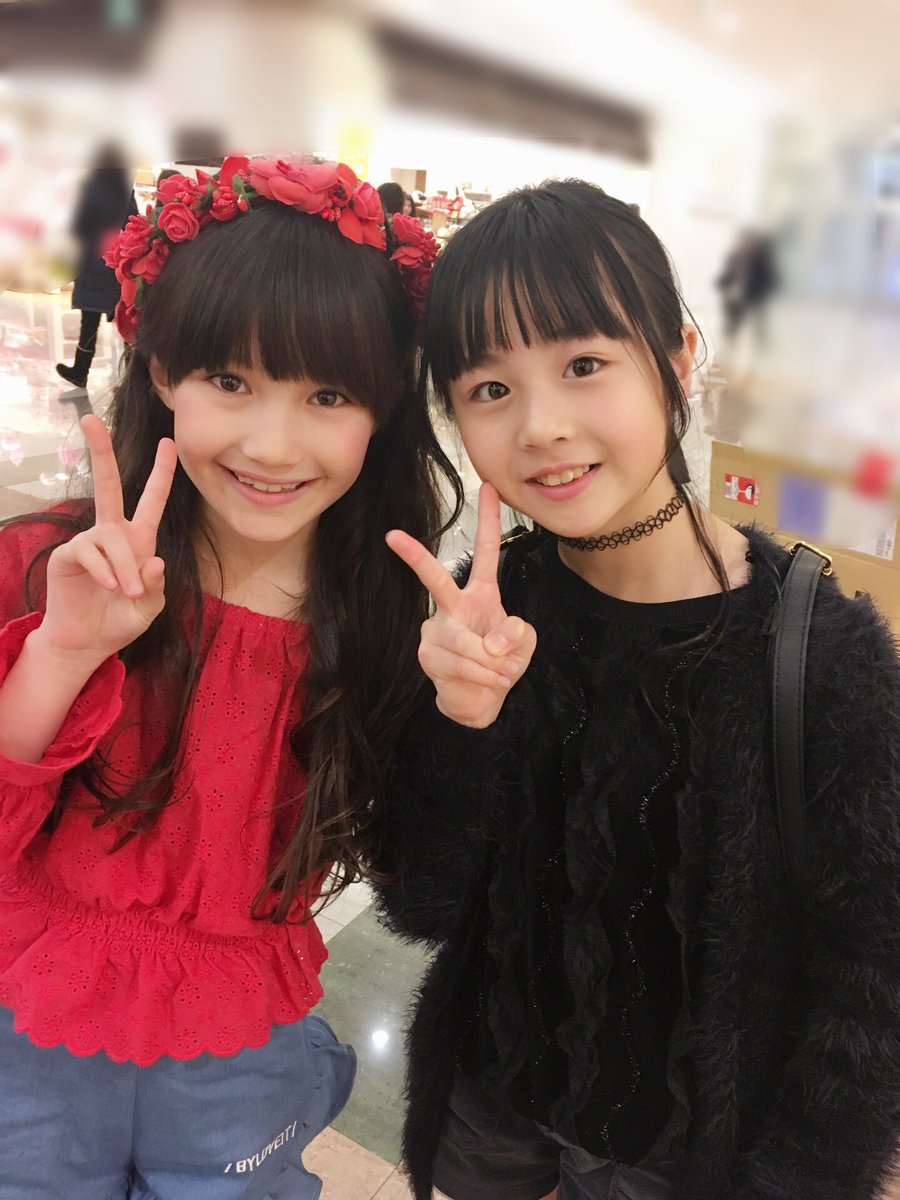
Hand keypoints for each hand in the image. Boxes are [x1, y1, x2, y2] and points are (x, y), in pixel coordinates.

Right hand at [32, 414, 177, 672]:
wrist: (88, 642)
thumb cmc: (121, 620)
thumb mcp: (150, 608)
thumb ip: (157, 587)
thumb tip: (155, 560)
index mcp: (139, 539)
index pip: (152, 500)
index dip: (161, 473)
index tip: (169, 443)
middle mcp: (112, 533)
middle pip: (107, 485)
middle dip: (101, 451)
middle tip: (89, 418)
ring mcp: (89, 542)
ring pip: (111, 538)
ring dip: (124, 565)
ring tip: (127, 592)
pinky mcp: (68, 555)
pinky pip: (88, 551)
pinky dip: (103, 569)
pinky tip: (110, 585)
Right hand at [386, 483, 535, 727]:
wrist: (480, 701)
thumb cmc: (502, 664)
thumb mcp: (525, 645)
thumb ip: (520, 634)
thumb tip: (494, 639)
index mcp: (481, 594)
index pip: (486, 551)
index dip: (489, 519)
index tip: (488, 486)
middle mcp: (454, 606)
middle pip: (435, 578)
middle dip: (415, 557)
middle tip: (393, 536)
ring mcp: (436, 629)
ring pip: (464, 641)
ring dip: (490, 663)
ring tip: (502, 674)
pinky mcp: (428, 654)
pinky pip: (459, 662)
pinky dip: (481, 675)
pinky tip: (486, 682)